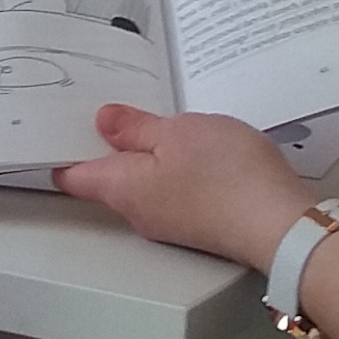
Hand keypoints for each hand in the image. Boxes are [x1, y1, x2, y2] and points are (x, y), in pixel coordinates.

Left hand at [56, 104, 313, 269]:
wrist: (280, 225)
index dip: (62, 150)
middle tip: (110, 112)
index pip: (73, 176)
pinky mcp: (200, 224)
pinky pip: (174, 193)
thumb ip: (136, 128)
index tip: (59, 126)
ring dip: (146, 157)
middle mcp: (139, 213)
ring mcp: (170, 223)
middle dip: (107, 148)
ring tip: (158, 124)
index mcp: (122, 188)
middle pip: (108, 181)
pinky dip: (175, 170)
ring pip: (143, 186)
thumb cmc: (227, 176)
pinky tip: (195, 151)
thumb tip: (103, 122)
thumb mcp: (177, 132)